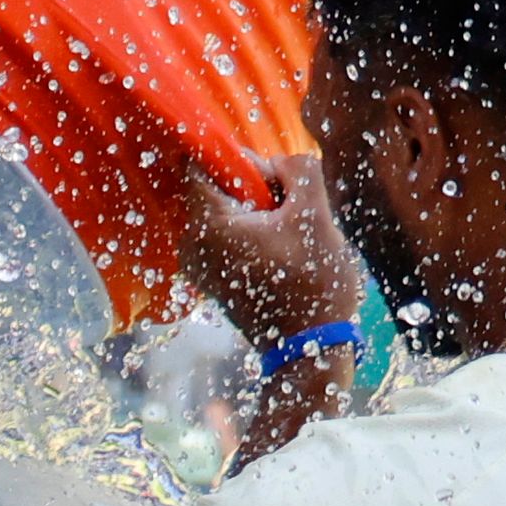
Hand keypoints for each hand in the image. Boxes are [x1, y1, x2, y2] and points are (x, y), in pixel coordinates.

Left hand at [178, 152, 360, 351]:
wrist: (310, 349)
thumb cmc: (313, 283)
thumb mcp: (315, 214)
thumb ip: (297, 170)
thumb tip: (277, 161)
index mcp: (207, 224)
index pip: (198, 163)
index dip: (233, 156)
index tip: (266, 170)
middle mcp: (191, 245)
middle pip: (214, 189)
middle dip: (252, 187)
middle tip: (287, 206)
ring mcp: (197, 266)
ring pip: (224, 214)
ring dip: (256, 212)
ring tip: (288, 233)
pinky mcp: (211, 280)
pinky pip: (225, 239)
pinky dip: (251, 234)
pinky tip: (281, 251)